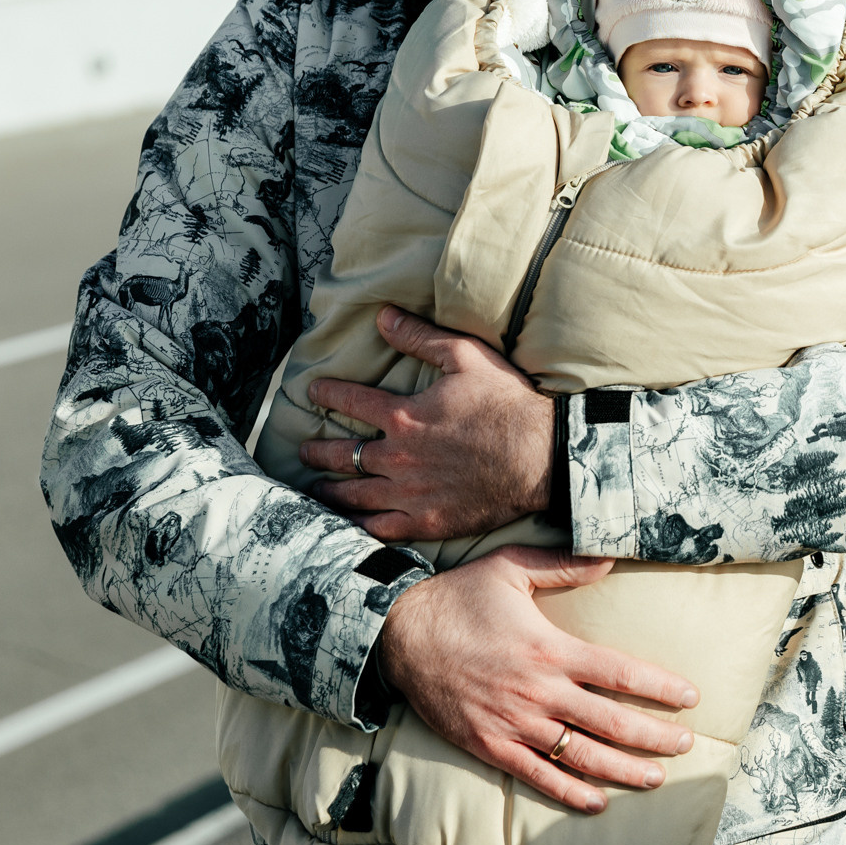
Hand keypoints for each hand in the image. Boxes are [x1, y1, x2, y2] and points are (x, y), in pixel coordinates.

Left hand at [301, 307, 556, 541]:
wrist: (542, 456)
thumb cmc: (506, 404)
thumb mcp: (465, 356)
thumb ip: (420, 336)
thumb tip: (382, 315)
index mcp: (403, 415)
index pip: (350, 401)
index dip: (327, 393)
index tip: (312, 392)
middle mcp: (398, 456)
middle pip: (343, 454)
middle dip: (318, 451)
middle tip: (303, 452)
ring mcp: (410, 493)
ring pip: (355, 494)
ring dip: (330, 489)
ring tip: (315, 488)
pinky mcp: (426, 521)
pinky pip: (380, 528)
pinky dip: (358, 526)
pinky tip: (347, 525)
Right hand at [377, 547, 700, 812]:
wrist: (398, 635)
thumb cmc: (459, 597)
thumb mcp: (511, 567)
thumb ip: (563, 565)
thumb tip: (611, 555)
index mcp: (548, 649)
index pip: (619, 673)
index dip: (659, 687)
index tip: (691, 697)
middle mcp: (536, 691)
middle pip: (609, 722)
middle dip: (654, 736)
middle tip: (687, 744)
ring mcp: (512, 723)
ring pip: (580, 755)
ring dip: (622, 769)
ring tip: (657, 776)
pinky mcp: (488, 745)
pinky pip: (536, 776)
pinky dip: (569, 792)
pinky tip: (598, 801)